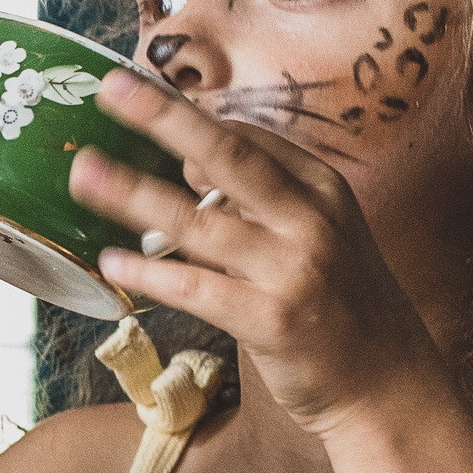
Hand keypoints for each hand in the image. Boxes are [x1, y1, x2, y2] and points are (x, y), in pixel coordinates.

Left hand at [69, 69, 440, 436]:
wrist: (388, 383)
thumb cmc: (341, 307)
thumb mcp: (317, 236)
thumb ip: (261, 201)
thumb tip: (190, 160)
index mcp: (322, 189)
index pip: (249, 139)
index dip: (190, 117)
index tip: (137, 93)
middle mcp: (311, 220)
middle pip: (227, 156)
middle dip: (165, 117)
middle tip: (112, 88)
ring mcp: (293, 269)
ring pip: (198, 222)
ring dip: (134, 195)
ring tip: (84, 175)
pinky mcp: (273, 320)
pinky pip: (197, 289)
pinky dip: (150, 276)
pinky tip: (111, 263)